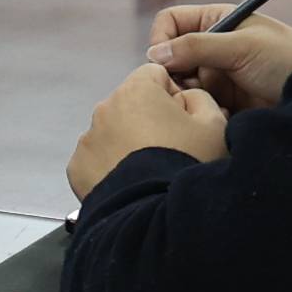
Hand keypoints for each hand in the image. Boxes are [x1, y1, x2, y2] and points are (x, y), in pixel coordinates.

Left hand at [67, 62, 227, 198]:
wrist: (156, 216)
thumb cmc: (188, 164)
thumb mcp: (215, 125)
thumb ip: (200, 98)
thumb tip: (183, 97)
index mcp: (136, 90)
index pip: (155, 76)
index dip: (174, 96)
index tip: (184, 123)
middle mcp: (105, 108)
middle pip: (131, 104)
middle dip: (148, 120)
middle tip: (169, 151)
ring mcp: (87, 138)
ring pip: (112, 132)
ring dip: (127, 143)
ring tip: (148, 172)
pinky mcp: (77, 167)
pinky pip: (96, 159)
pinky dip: (110, 167)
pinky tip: (129, 184)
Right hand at [145, 1, 291, 114]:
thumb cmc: (286, 59)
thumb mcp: (241, 46)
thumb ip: (198, 47)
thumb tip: (154, 53)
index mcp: (216, 21)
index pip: (171, 22)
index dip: (163, 39)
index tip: (165, 63)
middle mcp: (211, 46)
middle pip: (170, 57)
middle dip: (171, 74)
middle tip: (183, 90)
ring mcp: (216, 75)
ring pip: (180, 85)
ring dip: (186, 95)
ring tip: (203, 104)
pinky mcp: (221, 101)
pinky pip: (196, 106)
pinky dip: (199, 111)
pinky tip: (215, 115)